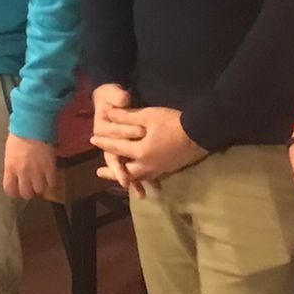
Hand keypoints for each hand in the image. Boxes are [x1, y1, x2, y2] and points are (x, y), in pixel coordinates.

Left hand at [3, 135, 56, 198]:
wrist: (33, 124)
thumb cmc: (20, 132)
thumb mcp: (10, 150)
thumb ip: (12, 163)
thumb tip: (15, 170)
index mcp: (10, 167)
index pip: (9, 189)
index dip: (14, 192)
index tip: (17, 190)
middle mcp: (22, 172)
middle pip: (25, 193)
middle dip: (28, 191)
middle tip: (31, 186)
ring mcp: (37, 171)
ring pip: (39, 190)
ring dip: (41, 187)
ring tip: (42, 181)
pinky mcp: (49, 167)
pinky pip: (51, 182)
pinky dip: (51, 181)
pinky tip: (51, 177)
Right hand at [90, 84, 146, 196]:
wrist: (107, 94)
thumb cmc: (110, 95)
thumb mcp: (113, 94)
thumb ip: (118, 98)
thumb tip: (124, 98)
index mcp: (105, 132)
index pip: (113, 154)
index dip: (117, 168)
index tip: (125, 179)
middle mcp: (113, 144)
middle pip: (121, 165)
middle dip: (130, 179)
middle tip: (139, 194)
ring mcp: (123, 146)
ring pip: (130, 167)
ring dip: (138, 180)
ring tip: (146, 194)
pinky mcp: (131, 146)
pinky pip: (139, 163)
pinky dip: (146, 173)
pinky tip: (156, 184)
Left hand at [90, 105, 206, 183]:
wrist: (201, 132)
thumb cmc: (173, 122)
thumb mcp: (149, 115)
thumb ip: (127, 116)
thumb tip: (108, 113)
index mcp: (140, 152)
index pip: (117, 147)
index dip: (104, 142)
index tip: (92, 139)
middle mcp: (148, 165)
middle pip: (126, 171)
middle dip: (112, 172)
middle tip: (99, 172)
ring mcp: (159, 169)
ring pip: (139, 176)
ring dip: (127, 177)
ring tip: (121, 179)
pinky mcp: (169, 169)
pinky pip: (151, 176)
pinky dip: (142, 177)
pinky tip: (143, 176)